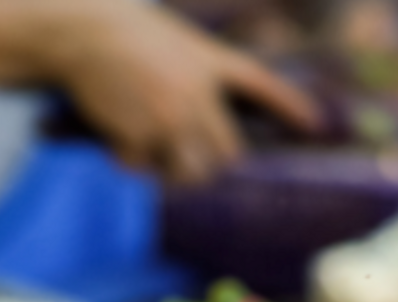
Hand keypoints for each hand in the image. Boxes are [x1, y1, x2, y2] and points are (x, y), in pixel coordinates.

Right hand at [49, 1, 317, 183]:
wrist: (80, 32)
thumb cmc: (125, 39)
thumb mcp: (176, 45)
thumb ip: (200, 83)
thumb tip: (212, 145)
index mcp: (209, 63)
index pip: (262, 85)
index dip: (291, 106)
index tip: (316, 124)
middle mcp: (198, 94)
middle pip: (226, 155)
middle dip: (208, 164)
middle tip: (181, 155)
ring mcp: (171, 118)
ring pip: (189, 173)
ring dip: (171, 170)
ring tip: (148, 149)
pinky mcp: (141, 136)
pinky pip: (145, 169)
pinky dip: (129, 160)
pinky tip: (116, 134)